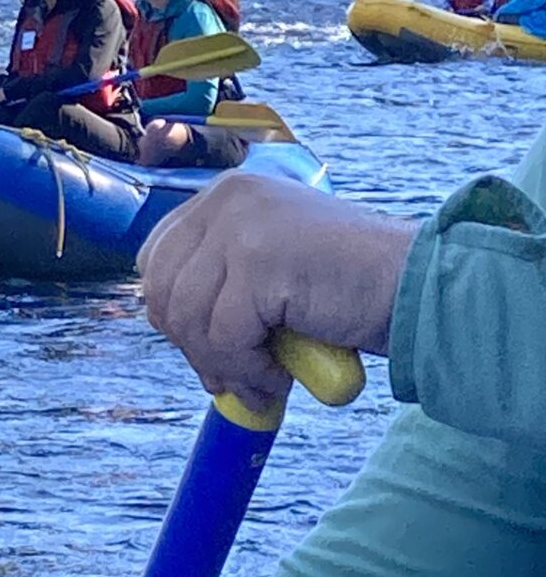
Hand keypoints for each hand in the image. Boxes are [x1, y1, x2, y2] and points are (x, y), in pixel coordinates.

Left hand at [136, 172, 414, 410]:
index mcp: (225, 196)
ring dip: (223, 365)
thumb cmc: (350, 289)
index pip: (156, 257)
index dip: (174, 313)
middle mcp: (226, 199)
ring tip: (265, 379)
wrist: (419, 286)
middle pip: (160, 289)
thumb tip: (177, 335)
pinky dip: (248, 371)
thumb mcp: (272, 271)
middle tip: (235, 378)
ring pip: (186, 317)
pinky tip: (282, 376)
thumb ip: (222, 286)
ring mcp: (240, 224)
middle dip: (192, 346)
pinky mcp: (258, 258)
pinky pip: (223, 337)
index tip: (210, 350)